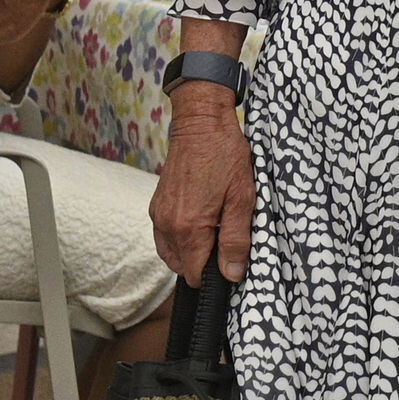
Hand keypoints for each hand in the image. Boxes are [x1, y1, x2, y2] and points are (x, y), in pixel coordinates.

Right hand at [152, 89, 256, 281]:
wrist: (201, 123)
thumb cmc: (225, 156)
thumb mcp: (242, 200)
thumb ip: (236, 241)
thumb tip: (232, 274)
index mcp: (189, 229)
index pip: (194, 275)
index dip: (214, 275)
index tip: (229, 260)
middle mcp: (167, 226)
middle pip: (181, 267)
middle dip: (202, 263)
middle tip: (225, 242)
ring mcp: (158, 215)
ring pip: (171, 254)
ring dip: (190, 252)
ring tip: (213, 232)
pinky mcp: (156, 205)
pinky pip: (164, 237)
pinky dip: (179, 239)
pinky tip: (199, 224)